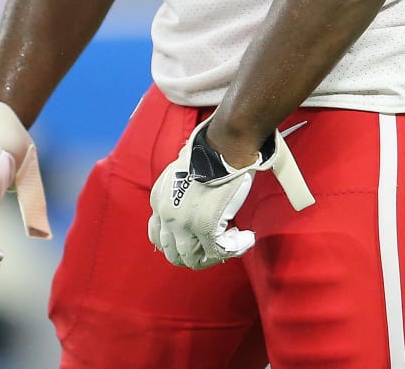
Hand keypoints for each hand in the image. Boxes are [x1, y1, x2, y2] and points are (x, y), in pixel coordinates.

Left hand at [147, 117, 314, 270]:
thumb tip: (194, 201)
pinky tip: (246, 238)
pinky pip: (219, 252)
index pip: (159, 237)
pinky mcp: (206, 227)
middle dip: (196, 255)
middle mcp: (166, 214)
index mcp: (159, 199)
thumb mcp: (182, 171)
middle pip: (173, 253)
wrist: (224, 144)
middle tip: (217, 247)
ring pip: (193, 259)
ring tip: (232, 243)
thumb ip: (181, 190)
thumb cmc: (211, 152)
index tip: (198, 241)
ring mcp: (184, 223)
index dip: (179, 245)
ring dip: (214, 256)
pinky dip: (235, 249)